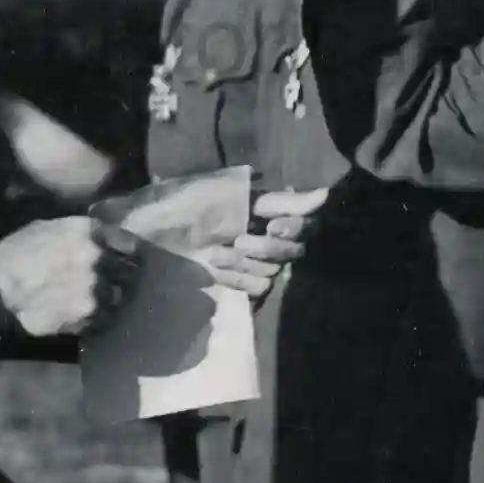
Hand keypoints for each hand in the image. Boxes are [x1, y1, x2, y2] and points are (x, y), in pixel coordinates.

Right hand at [0, 216, 141, 338]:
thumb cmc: (12, 256)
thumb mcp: (43, 229)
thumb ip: (75, 232)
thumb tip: (94, 237)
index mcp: (88, 231)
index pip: (128, 242)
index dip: (128, 252)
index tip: (127, 258)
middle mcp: (99, 257)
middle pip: (129, 271)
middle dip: (123, 277)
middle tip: (116, 283)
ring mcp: (96, 288)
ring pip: (118, 297)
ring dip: (110, 300)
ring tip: (96, 303)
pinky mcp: (89, 314)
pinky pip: (104, 318)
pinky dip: (97, 319)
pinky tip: (85, 317)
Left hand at [194, 186, 330, 300]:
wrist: (157, 231)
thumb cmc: (195, 204)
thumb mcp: (236, 194)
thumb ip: (282, 200)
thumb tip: (326, 194)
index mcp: (271, 212)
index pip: (304, 224)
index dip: (292, 228)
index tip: (272, 227)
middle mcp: (271, 237)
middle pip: (292, 251)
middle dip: (264, 249)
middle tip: (237, 241)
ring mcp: (258, 263)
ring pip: (273, 271)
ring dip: (244, 264)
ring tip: (214, 255)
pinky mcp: (244, 283)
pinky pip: (258, 288)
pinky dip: (238, 280)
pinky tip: (216, 271)